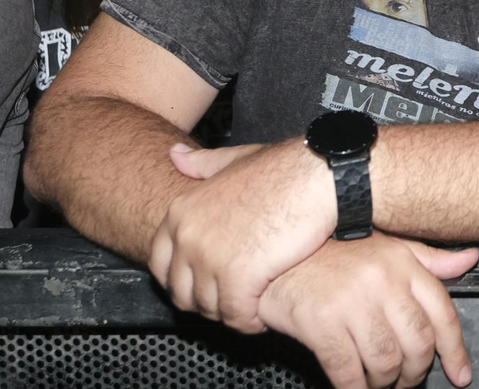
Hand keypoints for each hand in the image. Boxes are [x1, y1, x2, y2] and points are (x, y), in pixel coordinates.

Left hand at [149, 139, 335, 332]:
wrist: (318, 177)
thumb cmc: (285, 169)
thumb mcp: (236, 160)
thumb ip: (202, 165)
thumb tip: (175, 157)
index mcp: (182, 210)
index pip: (160, 264)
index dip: (179, 282)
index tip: (201, 287)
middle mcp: (189, 235)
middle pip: (181, 291)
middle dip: (204, 304)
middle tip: (229, 303)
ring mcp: (211, 257)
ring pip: (209, 307)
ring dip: (228, 315)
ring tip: (247, 310)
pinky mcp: (240, 275)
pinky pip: (236, 314)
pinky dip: (248, 322)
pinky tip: (260, 318)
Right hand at [259, 234, 478, 388]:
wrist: (275, 257)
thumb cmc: (332, 255)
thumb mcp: (386, 246)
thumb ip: (428, 259)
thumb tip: (469, 260)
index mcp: (402, 263)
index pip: (442, 313)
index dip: (455, 351)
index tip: (461, 375)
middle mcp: (382, 280)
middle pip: (417, 343)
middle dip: (415, 373)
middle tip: (406, 381)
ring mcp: (352, 301)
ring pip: (386, 362)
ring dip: (385, 384)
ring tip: (379, 383)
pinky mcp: (321, 322)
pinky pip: (348, 371)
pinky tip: (354, 388)